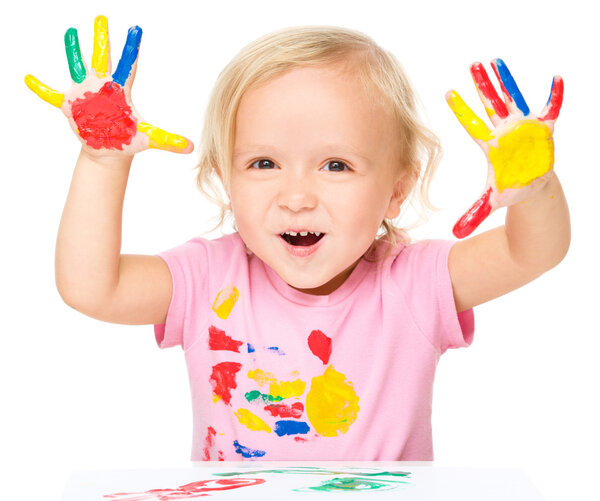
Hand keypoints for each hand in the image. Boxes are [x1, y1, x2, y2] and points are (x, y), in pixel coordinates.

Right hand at [25, 15, 193, 156]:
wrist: (108, 152)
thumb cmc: (127, 141)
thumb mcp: (148, 139)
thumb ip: (168, 141)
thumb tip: (191, 148)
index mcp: (121, 91)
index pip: (128, 66)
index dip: (130, 49)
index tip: (136, 29)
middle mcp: (102, 86)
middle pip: (102, 58)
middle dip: (101, 39)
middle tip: (102, 17)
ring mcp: (84, 93)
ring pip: (77, 66)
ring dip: (73, 50)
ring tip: (71, 31)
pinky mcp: (69, 106)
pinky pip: (50, 94)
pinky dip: (39, 88)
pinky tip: (28, 78)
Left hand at [446, 58, 562, 237]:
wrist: (533, 188)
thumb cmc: (510, 190)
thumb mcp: (491, 203)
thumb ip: (472, 215)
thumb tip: (454, 235)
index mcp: (491, 146)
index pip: (472, 125)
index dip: (461, 111)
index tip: (447, 93)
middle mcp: (505, 132)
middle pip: (491, 105)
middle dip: (483, 85)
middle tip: (473, 64)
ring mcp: (524, 128)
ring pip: (514, 99)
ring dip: (507, 81)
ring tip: (497, 61)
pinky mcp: (543, 130)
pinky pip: (552, 109)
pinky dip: (555, 96)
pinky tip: (557, 79)